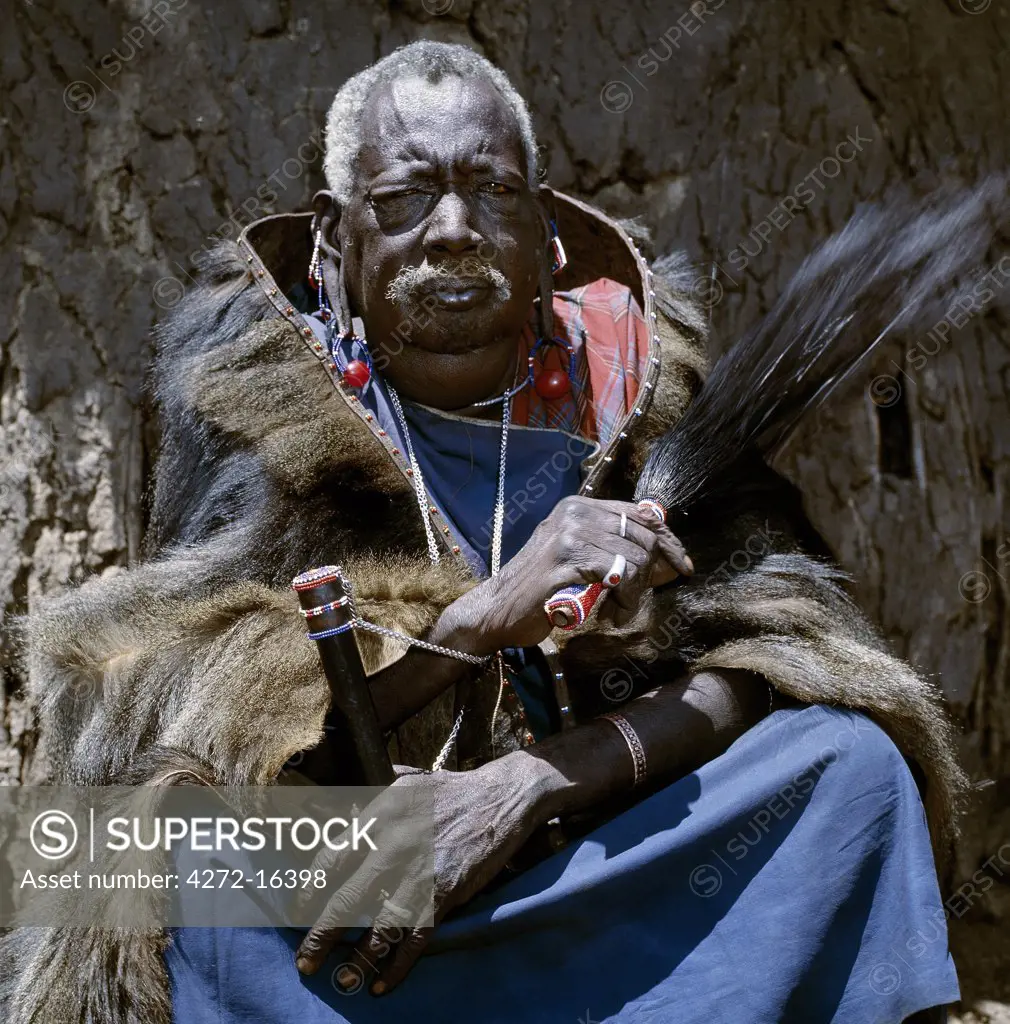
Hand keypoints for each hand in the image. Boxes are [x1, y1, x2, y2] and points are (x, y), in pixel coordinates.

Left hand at [295, 753, 546, 994]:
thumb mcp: (409, 780)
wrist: (502, 797)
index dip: (311, 887)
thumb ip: (377, 793)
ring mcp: (421, 870)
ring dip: (358, 957)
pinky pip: (417, 937)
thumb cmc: (453, 789)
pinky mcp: (446, 891)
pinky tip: (383, 984)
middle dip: (322, 935)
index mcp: (381, 815)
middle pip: (348, 897)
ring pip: (380, 925)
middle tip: (305, 961)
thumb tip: (349, 803)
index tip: (299, 908)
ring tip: (343, 978)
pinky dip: (399, 964)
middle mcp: (395, 843)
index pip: (333, 855)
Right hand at [443, 496, 692, 651]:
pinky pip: (617, 574)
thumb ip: (615, 548)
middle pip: (642, 535)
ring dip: (635, 591)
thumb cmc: (541, 589)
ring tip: (620, 609)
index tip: (682, 565)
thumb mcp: (580, 558)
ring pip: (634, 557)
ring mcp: (569, 534)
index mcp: (580, 506)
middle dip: (652, 572)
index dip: (668, 539)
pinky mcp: (566, 560)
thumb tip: (668, 557)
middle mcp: (575, 513)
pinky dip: (624, 598)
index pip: (641, 513)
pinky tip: (613, 614)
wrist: (497, 609)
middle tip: (638, 598)